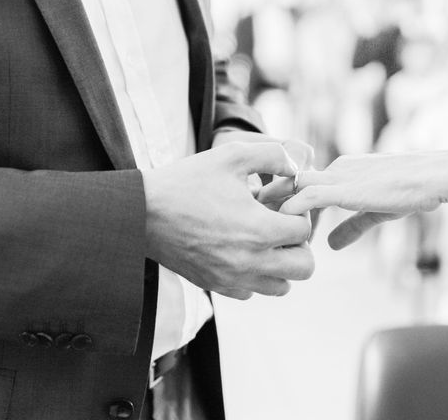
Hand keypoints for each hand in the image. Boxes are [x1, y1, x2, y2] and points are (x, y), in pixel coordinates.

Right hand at [142, 142, 314, 299]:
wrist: (142, 212)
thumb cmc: (187, 181)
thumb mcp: (232, 155)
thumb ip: (274, 155)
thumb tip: (296, 169)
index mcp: (258, 230)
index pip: (305, 231)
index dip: (300, 214)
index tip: (283, 204)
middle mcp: (250, 261)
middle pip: (305, 268)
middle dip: (300, 245)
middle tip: (282, 226)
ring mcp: (233, 278)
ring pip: (282, 286)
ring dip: (282, 264)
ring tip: (264, 241)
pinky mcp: (217, 286)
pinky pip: (253, 292)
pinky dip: (256, 276)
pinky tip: (242, 251)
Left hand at [274, 152, 447, 249]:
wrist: (434, 177)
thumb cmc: (411, 191)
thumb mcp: (374, 211)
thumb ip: (351, 226)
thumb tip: (330, 245)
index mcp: (341, 169)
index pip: (302, 183)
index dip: (288, 205)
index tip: (279, 227)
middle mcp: (334, 168)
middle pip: (289, 181)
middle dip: (272, 203)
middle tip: (261, 227)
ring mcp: (337, 176)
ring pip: (291, 187)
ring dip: (277, 209)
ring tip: (269, 231)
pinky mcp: (343, 189)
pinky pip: (306, 199)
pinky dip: (293, 215)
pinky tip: (289, 234)